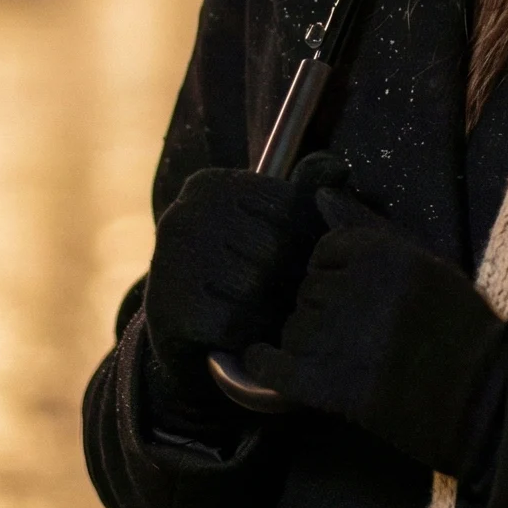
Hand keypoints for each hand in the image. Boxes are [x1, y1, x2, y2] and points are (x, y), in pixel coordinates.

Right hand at [141, 153, 344, 421]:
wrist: (192, 339)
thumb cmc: (244, 274)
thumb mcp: (276, 228)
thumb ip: (306, 194)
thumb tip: (338, 167)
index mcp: (209, 186)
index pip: (286, 205)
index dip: (306, 240)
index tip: (300, 260)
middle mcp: (183, 216)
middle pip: (271, 247)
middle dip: (292, 278)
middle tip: (294, 298)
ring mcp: (170, 261)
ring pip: (255, 286)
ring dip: (274, 310)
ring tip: (275, 318)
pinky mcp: (170, 309)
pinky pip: (233, 323)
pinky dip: (250, 335)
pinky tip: (249, 338)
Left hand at [241, 184, 507, 478]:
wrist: (478, 395)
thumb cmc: (454, 323)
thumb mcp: (421, 260)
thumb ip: (368, 224)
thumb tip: (321, 194)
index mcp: (381, 253)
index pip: (324, 251)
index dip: (336, 274)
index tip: (358, 296)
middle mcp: (354, 289)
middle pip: (307, 290)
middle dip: (324, 309)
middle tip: (356, 332)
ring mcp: (337, 338)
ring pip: (292, 328)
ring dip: (307, 342)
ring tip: (343, 356)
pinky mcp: (326, 384)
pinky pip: (271, 367)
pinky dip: (267, 365)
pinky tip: (281, 366)